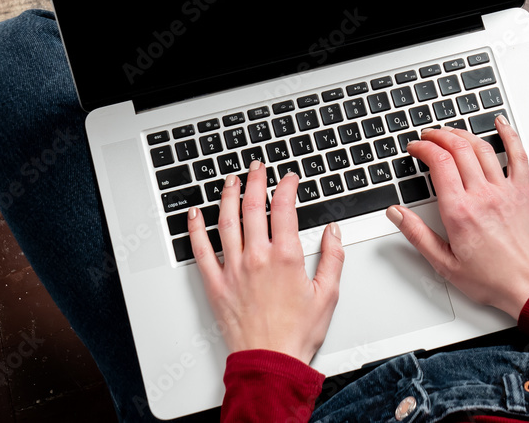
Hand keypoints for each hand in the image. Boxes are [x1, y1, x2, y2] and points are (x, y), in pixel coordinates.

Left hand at [187, 161, 344, 362]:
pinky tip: (194, 215)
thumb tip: (333, 231)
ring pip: (226, 221)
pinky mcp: (216, 284)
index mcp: (286, 257)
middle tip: (258, 167)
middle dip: (256, 180)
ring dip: (228, 195)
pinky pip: (201, 251)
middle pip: (253, 206)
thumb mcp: (328, 294)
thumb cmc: (298, 333)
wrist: (270, 362)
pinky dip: (195, 229)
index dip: (287, 186)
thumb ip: (333, 257)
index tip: (289, 179)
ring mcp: (234, 269)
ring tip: (231, 180)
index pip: (285, 208)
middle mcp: (257, 257)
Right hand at [389, 116, 528, 319]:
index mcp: (460, 211)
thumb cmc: (492, 279)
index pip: (438, 163)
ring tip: (451, 132)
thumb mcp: (444, 263)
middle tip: (428, 137)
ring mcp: (504, 191)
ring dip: (463, 134)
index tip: (415, 148)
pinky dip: (510, 136)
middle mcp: (482, 195)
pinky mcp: (522, 192)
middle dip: (438, 136)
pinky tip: (501, 124)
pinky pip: (518, 156)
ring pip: (482, 148)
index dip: (423, 148)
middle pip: (458, 148)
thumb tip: (396, 214)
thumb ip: (417, 235)